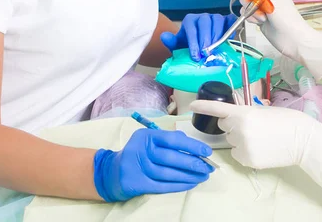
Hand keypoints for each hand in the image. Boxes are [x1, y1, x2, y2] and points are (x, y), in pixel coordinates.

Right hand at [93, 128, 213, 201]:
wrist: (113, 171)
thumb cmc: (137, 153)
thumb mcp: (148, 140)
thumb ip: (167, 140)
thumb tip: (190, 143)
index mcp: (145, 136)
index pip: (172, 139)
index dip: (191, 146)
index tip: (206, 151)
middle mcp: (141, 150)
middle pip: (171, 158)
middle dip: (192, 163)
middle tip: (208, 167)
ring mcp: (138, 167)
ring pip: (168, 174)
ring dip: (188, 176)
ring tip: (202, 176)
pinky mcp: (138, 183)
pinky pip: (163, 186)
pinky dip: (179, 186)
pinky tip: (190, 184)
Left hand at [161, 13, 236, 61]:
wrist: (198, 45)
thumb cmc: (188, 45)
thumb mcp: (178, 45)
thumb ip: (171, 41)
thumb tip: (164, 36)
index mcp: (190, 20)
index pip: (192, 29)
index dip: (194, 42)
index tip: (195, 56)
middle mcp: (202, 17)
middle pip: (205, 23)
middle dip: (206, 39)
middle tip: (206, 53)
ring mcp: (215, 18)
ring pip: (218, 21)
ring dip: (217, 36)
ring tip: (216, 49)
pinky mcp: (226, 21)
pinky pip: (230, 21)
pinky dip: (231, 28)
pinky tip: (230, 39)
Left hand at [190, 100, 315, 169]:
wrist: (300, 139)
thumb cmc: (282, 120)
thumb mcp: (260, 110)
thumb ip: (242, 112)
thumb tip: (231, 116)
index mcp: (242, 113)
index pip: (217, 109)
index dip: (202, 107)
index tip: (191, 105)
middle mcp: (238, 129)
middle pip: (223, 127)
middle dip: (231, 126)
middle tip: (249, 127)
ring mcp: (242, 146)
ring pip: (230, 141)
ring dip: (238, 139)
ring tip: (258, 139)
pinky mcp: (246, 160)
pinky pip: (236, 154)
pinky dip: (243, 152)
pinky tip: (258, 149)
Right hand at [235, 0, 321, 77]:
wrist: (291, 39)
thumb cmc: (287, 18)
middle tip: (256, 5)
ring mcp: (260, 4)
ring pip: (243, 2)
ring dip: (250, 10)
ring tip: (263, 16)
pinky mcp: (257, 15)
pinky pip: (244, 13)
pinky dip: (250, 18)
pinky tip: (260, 22)